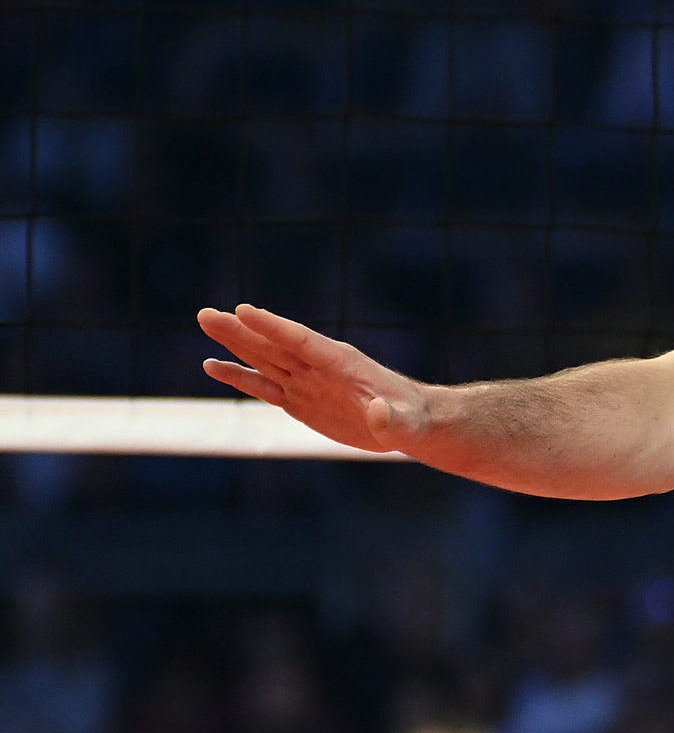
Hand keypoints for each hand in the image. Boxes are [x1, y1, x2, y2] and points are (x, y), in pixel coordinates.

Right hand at [197, 304, 435, 453]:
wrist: (407, 422)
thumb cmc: (410, 418)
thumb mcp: (403, 422)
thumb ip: (390, 418)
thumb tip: (377, 413)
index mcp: (341, 362)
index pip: (301, 340)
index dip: (273, 326)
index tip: (243, 310)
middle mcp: (318, 367)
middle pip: (273, 345)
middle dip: (240, 330)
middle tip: (205, 314)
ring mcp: (306, 382)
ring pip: (263, 359)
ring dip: (234, 343)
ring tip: (206, 322)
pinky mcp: (299, 401)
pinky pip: (263, 386)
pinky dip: (238, 376)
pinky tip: (211, 365)